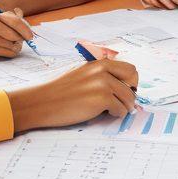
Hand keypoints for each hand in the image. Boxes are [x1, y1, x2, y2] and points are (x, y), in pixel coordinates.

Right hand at [0, 8, 32, 60]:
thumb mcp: (2, 15)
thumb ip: (14, 16)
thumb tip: (19, 13)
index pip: (10, 21)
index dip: (23, 28)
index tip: (30, 36)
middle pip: (10, 36)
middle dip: (19, 39)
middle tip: (20, 40)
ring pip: (8, 48)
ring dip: (14, 47)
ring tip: (13, 44)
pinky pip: (1, 57)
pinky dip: (6, 54)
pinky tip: (4, 49)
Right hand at [7, 59, 140, 131]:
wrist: (43, 102)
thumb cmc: (60, 91)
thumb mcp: (82, 74)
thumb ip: (100, 75)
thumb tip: (121, 86)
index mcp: (99, 63)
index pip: (130, 68)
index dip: (131, 82)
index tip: (126, 91)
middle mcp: (103, 70)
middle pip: (134, 80)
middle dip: (131, 93)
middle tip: (123, 103)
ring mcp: (103, 83)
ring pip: (129, 98)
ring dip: (124, 107)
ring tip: (112, 111)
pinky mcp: (102, 98)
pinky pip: (120, 109)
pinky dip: (116, 115)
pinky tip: (104, 114)